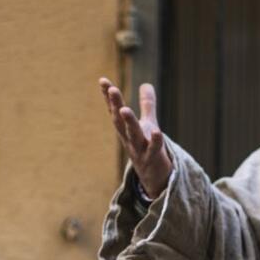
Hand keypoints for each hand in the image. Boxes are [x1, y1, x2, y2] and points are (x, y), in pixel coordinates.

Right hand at [100, 78, 172, 197]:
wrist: (154, 179)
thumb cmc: (148, 148)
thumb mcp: (148, 123)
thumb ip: (147, 104)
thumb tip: (146, 84)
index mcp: (126, 129)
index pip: (115, 110)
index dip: (109, 96)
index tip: (103, 80)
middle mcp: (129, 138)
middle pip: (120, 120)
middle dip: (115, 104)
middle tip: (112, 89)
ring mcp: (139, 149)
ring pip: (133, 134)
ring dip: (128, 122)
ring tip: (124, 109)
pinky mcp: (152, 159)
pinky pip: (153, 149)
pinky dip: (155, 141)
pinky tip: (156, 132)